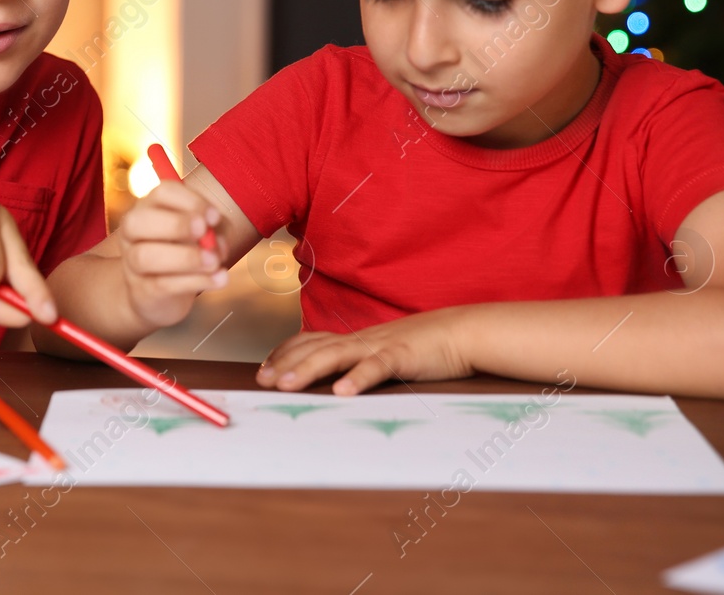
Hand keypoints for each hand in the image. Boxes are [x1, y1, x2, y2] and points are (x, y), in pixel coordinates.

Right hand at [116, 178, 227, 328]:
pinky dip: (194, 282)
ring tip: (214, 262)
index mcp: (150, 208)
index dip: (189, 200)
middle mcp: (132, 233)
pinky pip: (161, 285)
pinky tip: (218, 279)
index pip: (161, 193)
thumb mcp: (204, 234)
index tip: (214, 216)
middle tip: (204, 231)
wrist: (159, 294)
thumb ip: (213, 230)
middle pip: (137, 221)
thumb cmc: (184, 252)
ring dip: (185, 258)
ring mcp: (131, 263)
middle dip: (175, 224)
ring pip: (145, 256)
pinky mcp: (140, 291)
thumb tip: (214, 238)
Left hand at [256, 308, 473, 394]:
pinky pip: (377, 366)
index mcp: (356, 339)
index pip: (311, 340)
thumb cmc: (424, 346)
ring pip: (336, 355)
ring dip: (307, 369)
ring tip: (285, 385)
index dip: (285, 352)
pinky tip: (342, 392)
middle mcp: (361, 339)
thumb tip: (336, 381)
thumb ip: (360, 362)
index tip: (263, 367)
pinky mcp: (403, 356)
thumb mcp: (384, 353)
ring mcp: (380, 346)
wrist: (462, 331)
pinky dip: (358, 378)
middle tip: (261, 380)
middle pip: (314, 348)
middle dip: (284, 363)